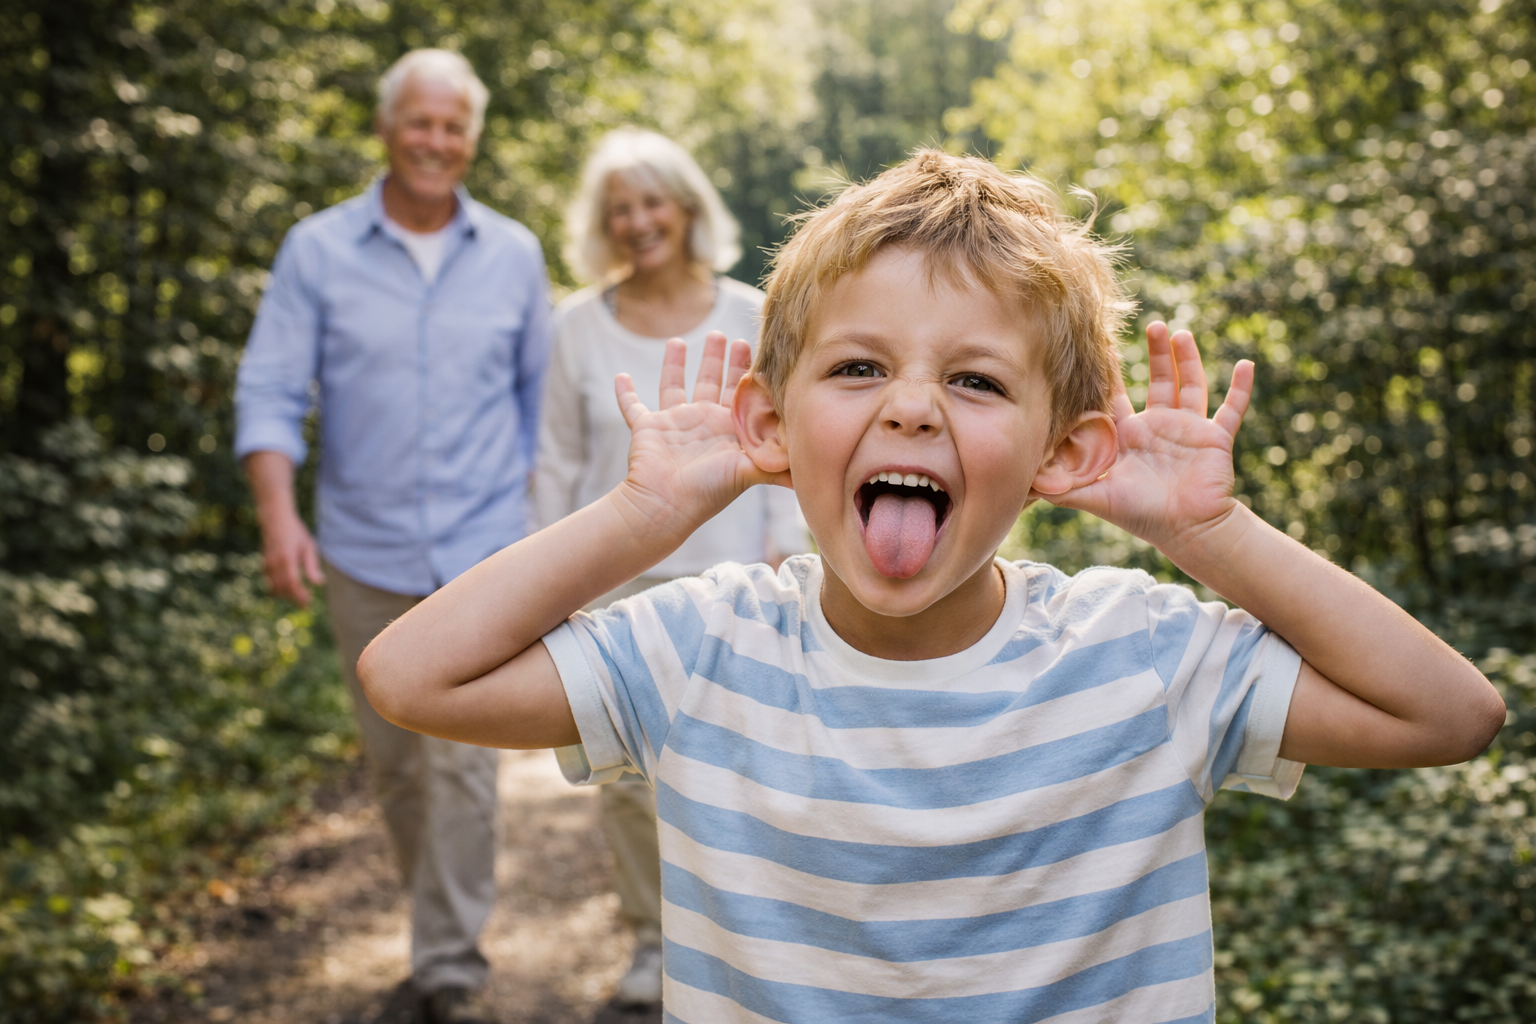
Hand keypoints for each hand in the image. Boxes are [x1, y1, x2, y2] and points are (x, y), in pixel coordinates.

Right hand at [259, 509, 324, 605]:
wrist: (275, 519)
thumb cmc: (295, 532)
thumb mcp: (308, 547)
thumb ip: (312, 566)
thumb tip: (319, 583)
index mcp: (287, 558)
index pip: (292, 583)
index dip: (299, 595)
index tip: (308, 602)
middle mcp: (275, 563)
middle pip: (282, 588)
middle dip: (293, 598)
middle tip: (305, 604)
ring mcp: (267, 563)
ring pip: (274, 587)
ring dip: (285, 595)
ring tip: (298, 597)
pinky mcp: (264, 564)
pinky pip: (269, 581)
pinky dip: (277, 588)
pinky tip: (287, 589)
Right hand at [611, 331, 783, 541]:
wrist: (666, 506)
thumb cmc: (709, 489)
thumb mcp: (750, 471)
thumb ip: (780, 464)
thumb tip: (814, 467)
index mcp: (728, 430)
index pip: (741, 394)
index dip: (747, 372)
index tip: (753, 345)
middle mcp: (703, 424)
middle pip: (711, 383)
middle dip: (718, 360)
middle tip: (725, 335)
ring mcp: (673, 425)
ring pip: (674, 386)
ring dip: (674, 364)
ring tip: (678, 340)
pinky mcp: (646, 428)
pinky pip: (632, 407)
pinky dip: (624, 393)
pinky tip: (621, 376)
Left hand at [1042, 322, 1253, 557]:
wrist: (1186, 531)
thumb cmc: (1141, 515)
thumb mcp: (1096, 498)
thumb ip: (1062, 488)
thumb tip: (1024, 482)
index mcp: (1130, 435)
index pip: (1118, 396)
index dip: (1111, 373)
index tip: (1101, 345)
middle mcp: (1159, 426)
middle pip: (1158, 380)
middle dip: (1156, 353)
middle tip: (1152, 324)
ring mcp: (1189, 429)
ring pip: (1190, 385)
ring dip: (1189, 359)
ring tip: (1181, 333)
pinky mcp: (1215, 437)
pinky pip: (1232, 409)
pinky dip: (1240, 389)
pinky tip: (1247, 365)